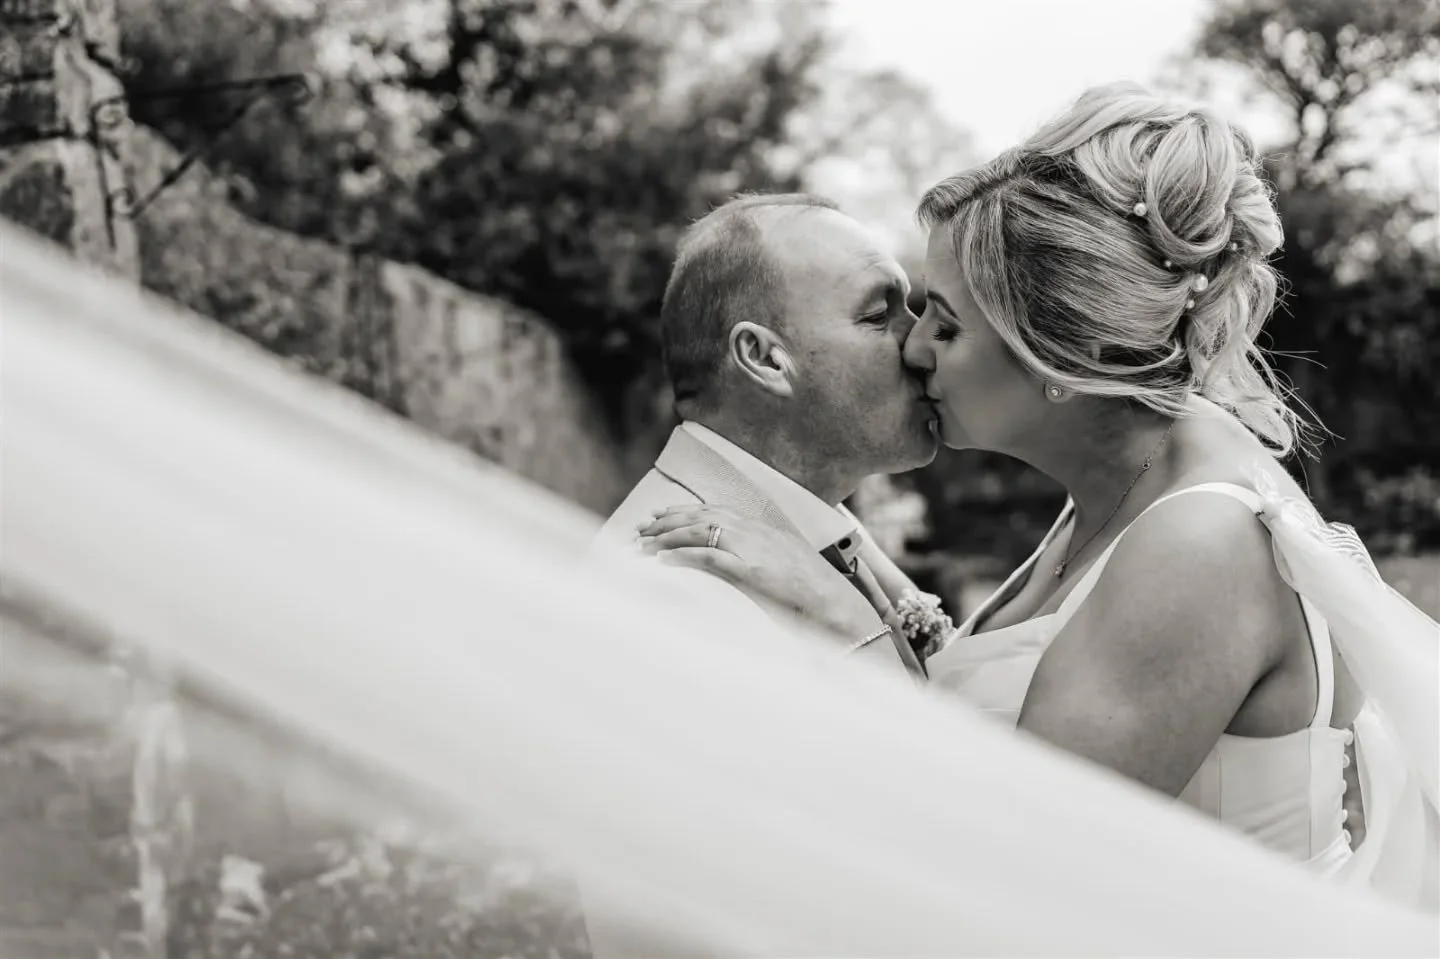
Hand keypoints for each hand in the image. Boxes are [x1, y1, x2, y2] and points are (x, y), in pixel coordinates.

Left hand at [636, 505, 880, 640]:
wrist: (838, 607)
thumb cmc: (814, 595)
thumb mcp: (785, 568)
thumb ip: (761, 561)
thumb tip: (741, 567)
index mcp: (763, 529)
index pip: (715, 511)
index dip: (684, 511)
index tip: (660, 515)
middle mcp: (756, 532)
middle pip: (701, 516)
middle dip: (667, 521)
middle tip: (640, 529)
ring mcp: (753, 549)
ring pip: (699, 531)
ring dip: (667, 538)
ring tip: (643, 546)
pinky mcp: (750, 570)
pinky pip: (707, 557)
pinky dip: (681, 556)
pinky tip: (662, 562)